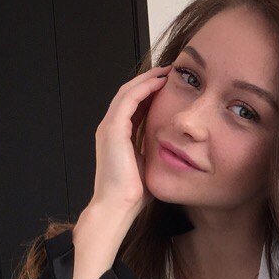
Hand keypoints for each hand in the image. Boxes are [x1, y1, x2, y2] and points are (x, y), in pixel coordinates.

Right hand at [90, 63, 170, 215]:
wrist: (118, 207)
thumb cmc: (133, 193)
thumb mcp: (147, 163)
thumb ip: (153, 150)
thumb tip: (170, 145)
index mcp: (117, 136)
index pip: (134, 105)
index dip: (150, 92)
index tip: (169, 85)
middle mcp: (110, 128)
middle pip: (129, 94)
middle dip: (148, 80)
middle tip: (169, 71)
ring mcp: (108, 127)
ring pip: (127, 92)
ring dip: (147, 79)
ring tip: (166, 71)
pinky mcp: (112, 130)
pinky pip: (128, 100)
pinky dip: (143, 88)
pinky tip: (159, 83)